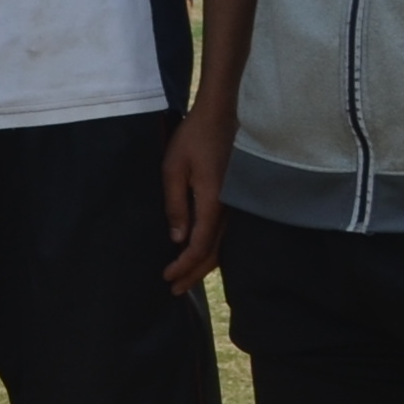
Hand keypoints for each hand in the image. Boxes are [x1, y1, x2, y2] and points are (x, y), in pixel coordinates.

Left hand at [157, 105, 231, 290]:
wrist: (223, 113)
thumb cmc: (194, 137)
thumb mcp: (173, 168)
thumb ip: (175, 204)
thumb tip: (177, 238)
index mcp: (213, 203)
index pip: (199, 246)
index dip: (184, 266)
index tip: (166, 278)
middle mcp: (229, 209)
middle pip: (214, 252)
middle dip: (193, 273)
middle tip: (174, 289)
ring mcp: (236, 203)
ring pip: (223, 245)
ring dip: (204, 264)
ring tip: (186, 278)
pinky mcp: (236, 197)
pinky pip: (227, 232)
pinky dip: (214, 249)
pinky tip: (203, 253)